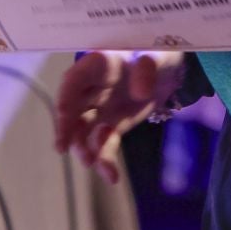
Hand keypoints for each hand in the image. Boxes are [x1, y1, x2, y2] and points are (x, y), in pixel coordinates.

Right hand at [53, 50, 185, 184]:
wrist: (168, 71)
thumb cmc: (158, 54)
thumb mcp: (158, 56)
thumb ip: (148, 68)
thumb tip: (139, 91)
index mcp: (99, 65)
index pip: (75, 78)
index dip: (66, 94)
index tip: (62, 113)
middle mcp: (93, 88)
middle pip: (72, 107)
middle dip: (66, 126)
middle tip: (62, 147)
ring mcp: (100, 108)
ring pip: (83, 130)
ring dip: (84, 147)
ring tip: (93, 164)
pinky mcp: (112, 126)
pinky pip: (103, 144)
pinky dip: (105, 159)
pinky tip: (111, 176)